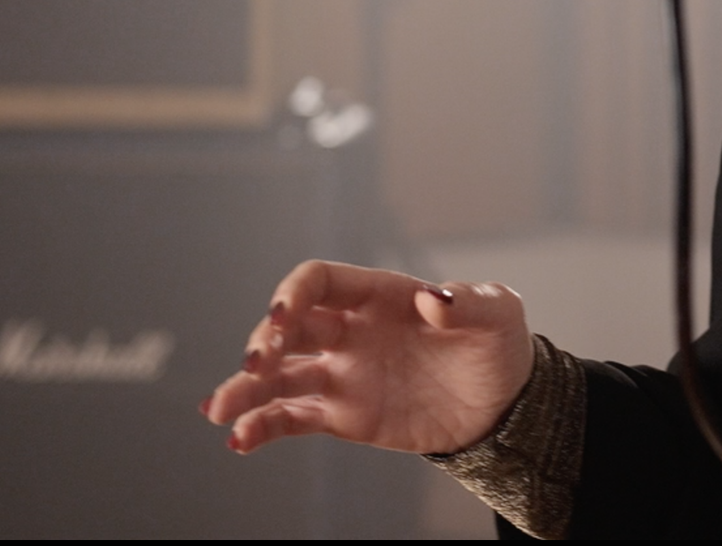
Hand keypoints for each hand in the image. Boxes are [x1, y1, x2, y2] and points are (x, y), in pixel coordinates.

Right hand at [201, 260, 534, 456]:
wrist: (503, 406)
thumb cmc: (498, 347)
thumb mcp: (499, 315)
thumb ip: (470, 302)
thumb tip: (434, 298)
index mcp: (380, 295)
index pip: (320, 282)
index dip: (294, 293)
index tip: (282, 317)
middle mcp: (351, 331)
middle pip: (289, 327)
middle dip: (264, 342)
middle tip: (256, 365)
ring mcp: (343, 374)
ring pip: (280, 376)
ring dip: (245, 389)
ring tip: (218, 410)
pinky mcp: (344, 416)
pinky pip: (293, 418)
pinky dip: (263, 427)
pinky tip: (239, 440)